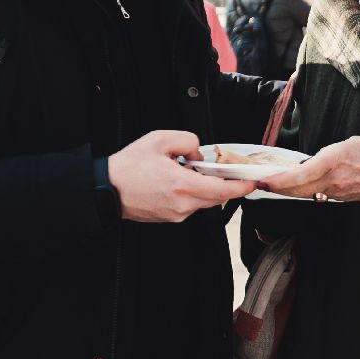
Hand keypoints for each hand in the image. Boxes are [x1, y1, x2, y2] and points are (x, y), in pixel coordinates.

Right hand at [107, 130, 254, 220]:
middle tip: (226, 170)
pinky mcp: (170, 218)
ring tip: (189, 171)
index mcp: (182, 186)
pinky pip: (190, 205)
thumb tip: (199, 155)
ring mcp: (176, 214)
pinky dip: (192, 193)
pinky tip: (179, 182)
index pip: (223, 190)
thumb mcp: (160, 140)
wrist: (106, 189)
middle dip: (224, 184)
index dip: (241, 187)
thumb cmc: (129, 166)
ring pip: (203, 201)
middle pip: (216, 197)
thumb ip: (188, 141)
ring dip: (205, 187)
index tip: (253, 182)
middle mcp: (182, 205)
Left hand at [256, 136, 359, 202]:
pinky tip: (301, 185)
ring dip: (291, 190)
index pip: (299, 176)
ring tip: (276, 184)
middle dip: (278, 188)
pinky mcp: (345, 197)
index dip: (279, 181)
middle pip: (298, 189)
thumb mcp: (352, 143)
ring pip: (307, 193)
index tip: (264, 181)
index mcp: (335, 161)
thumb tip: (314, 163)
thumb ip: (330, 154)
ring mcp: (340, 192)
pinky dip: (307, 190)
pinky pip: (320, 194)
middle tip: (262, 184)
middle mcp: (334, 180)